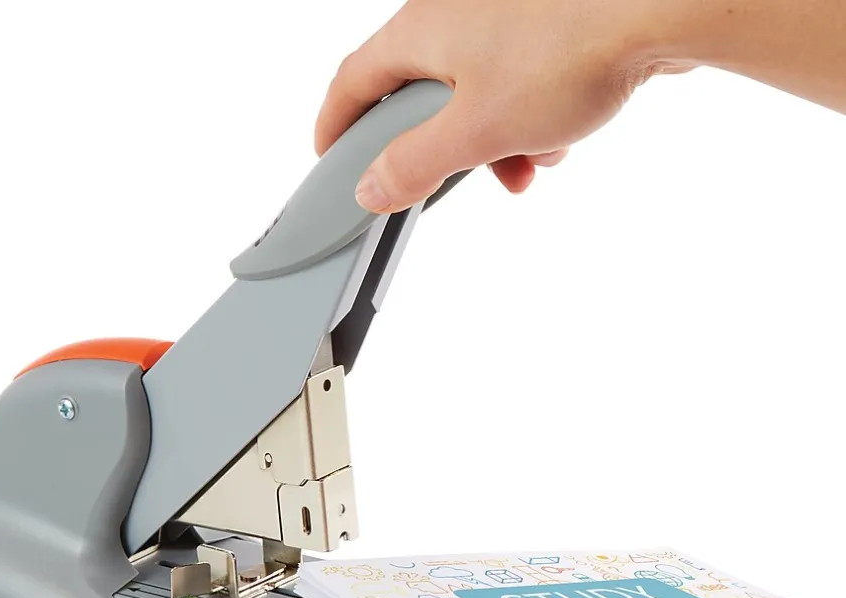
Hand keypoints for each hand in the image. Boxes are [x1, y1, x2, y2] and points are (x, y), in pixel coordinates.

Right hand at [315, 0, 683, 212]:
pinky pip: (513, 84)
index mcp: (419, 30)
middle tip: (450, 185)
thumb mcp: (474, 131)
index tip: (331, 160)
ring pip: (472, 96)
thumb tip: (371, 188)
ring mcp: (498, 16)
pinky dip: (524, 119)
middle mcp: (451, 12)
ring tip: (525, 166)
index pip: (352, 82)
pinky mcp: (540, 25)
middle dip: (439, 150)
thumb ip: (414, 165)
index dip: (335, 126)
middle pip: (417, 96)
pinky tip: (554, 139)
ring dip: (491, 143)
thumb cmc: (566, 56)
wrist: (658, 10)